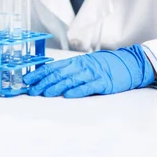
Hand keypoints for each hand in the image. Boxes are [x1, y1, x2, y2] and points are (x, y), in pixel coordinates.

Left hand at [23, 44, 154, 97]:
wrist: (129, 62)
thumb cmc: (105, 65)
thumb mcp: (86, 63)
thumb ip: (70, 69)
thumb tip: (51, 76)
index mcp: (76, 62)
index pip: (54, 67)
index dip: (40, 73)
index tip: (28, 80)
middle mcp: (82, 66)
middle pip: (59, 74)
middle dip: (44, 82)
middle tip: (32, 90)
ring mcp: (93, 74)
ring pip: (71, 80)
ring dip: (56, 87)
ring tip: (45, 93)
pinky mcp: (104, 83)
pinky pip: (89, 87)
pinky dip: (78, 91)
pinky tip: (68, 95)